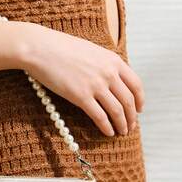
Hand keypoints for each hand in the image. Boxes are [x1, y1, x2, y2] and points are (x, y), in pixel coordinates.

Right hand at [20, 22, 144, 135]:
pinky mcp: (81, 97)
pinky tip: (108, 133)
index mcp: (113, 60)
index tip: (139, 110)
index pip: (136, 84)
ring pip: (117, 111)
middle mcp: (108, 73)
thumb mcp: (91, 51)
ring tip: (121, 132)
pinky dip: (106, 127)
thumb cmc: (62, 48)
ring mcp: (95, 85)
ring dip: (122, 124)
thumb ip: (104, 65)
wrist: (41, 48)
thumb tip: (110, 80)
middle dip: (131, 117)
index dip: (140, 100)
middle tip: (130, 127)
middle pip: (128, 100)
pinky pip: (99, 117)